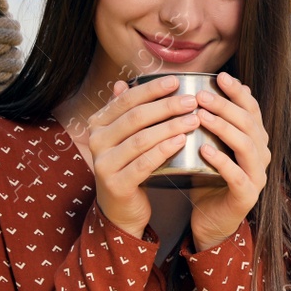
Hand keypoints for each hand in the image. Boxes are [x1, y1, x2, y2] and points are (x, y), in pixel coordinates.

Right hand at [89, 74, 202, 239]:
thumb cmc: (128, 167)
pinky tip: (182, 140)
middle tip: (192, 101)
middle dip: (166, 106)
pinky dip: (163, 150)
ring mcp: (103, 164)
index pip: (126, 100)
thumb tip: (122, 83)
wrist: (121, 209)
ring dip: (170, 126)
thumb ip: (123, 113)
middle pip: (136, 117)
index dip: (152, 89)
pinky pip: (143, 163)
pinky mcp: (116, 184)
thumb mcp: (123, 138)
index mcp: (97, 124)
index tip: (176, 81)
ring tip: (194, 119)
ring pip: (141, 139)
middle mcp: (96, 141)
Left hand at [188, 70, 270, 249]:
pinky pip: (238, 176)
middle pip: (250, 123)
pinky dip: (221, 161)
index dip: (238, 92)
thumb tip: (186, 88)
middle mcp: (261, 155)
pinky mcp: (246, 196)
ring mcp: (256, 176)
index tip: (220, 76)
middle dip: (226, 106)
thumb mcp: (205, 144)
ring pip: (247, 146)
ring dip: (224, 128)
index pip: (252, 109)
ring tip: (201, 116)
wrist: (209, 220)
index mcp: (254, 139)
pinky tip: (203, 150)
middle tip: (201, 95)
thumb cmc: (205, 178)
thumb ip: (203, 119)